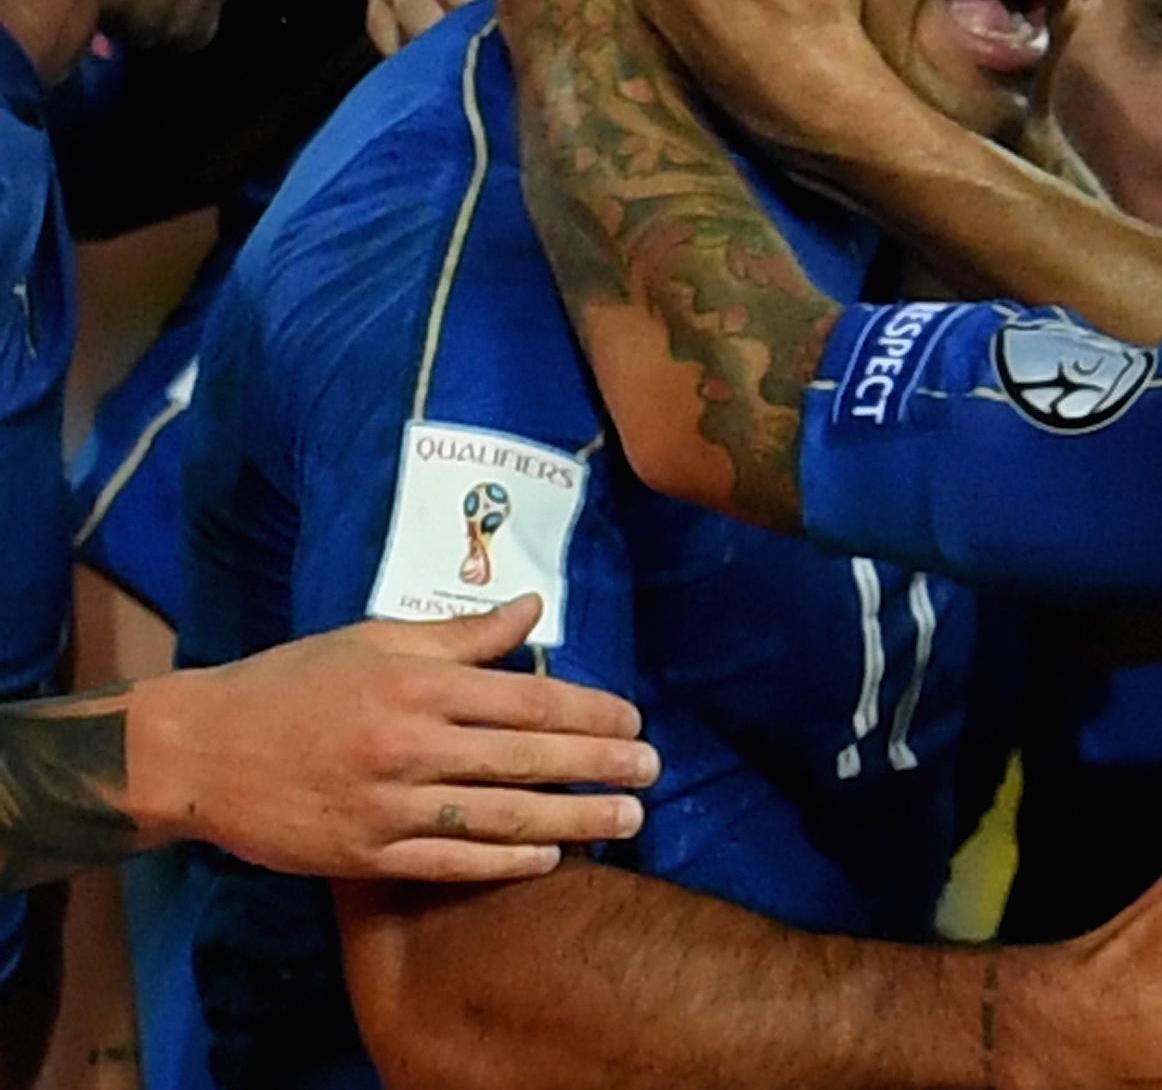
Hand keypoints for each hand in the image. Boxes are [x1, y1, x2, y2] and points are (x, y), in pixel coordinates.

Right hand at [134, 596, 659, 883]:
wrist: (200, 751)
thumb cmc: (292, 683)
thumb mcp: (374, 640)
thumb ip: (461, 634)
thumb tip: (534, 607)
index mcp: (415, 683)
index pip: (528, 701)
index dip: (591, 713)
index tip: (635, 722)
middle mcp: (408, 743)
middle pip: (527, 759)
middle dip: (600, 767)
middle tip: (653, 772)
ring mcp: (387, 803)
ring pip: (501, 815)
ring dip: (574, 820)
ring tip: (627, 821)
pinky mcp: (364, 852)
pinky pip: (450, 861)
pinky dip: (505, 861)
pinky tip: (551, 857)